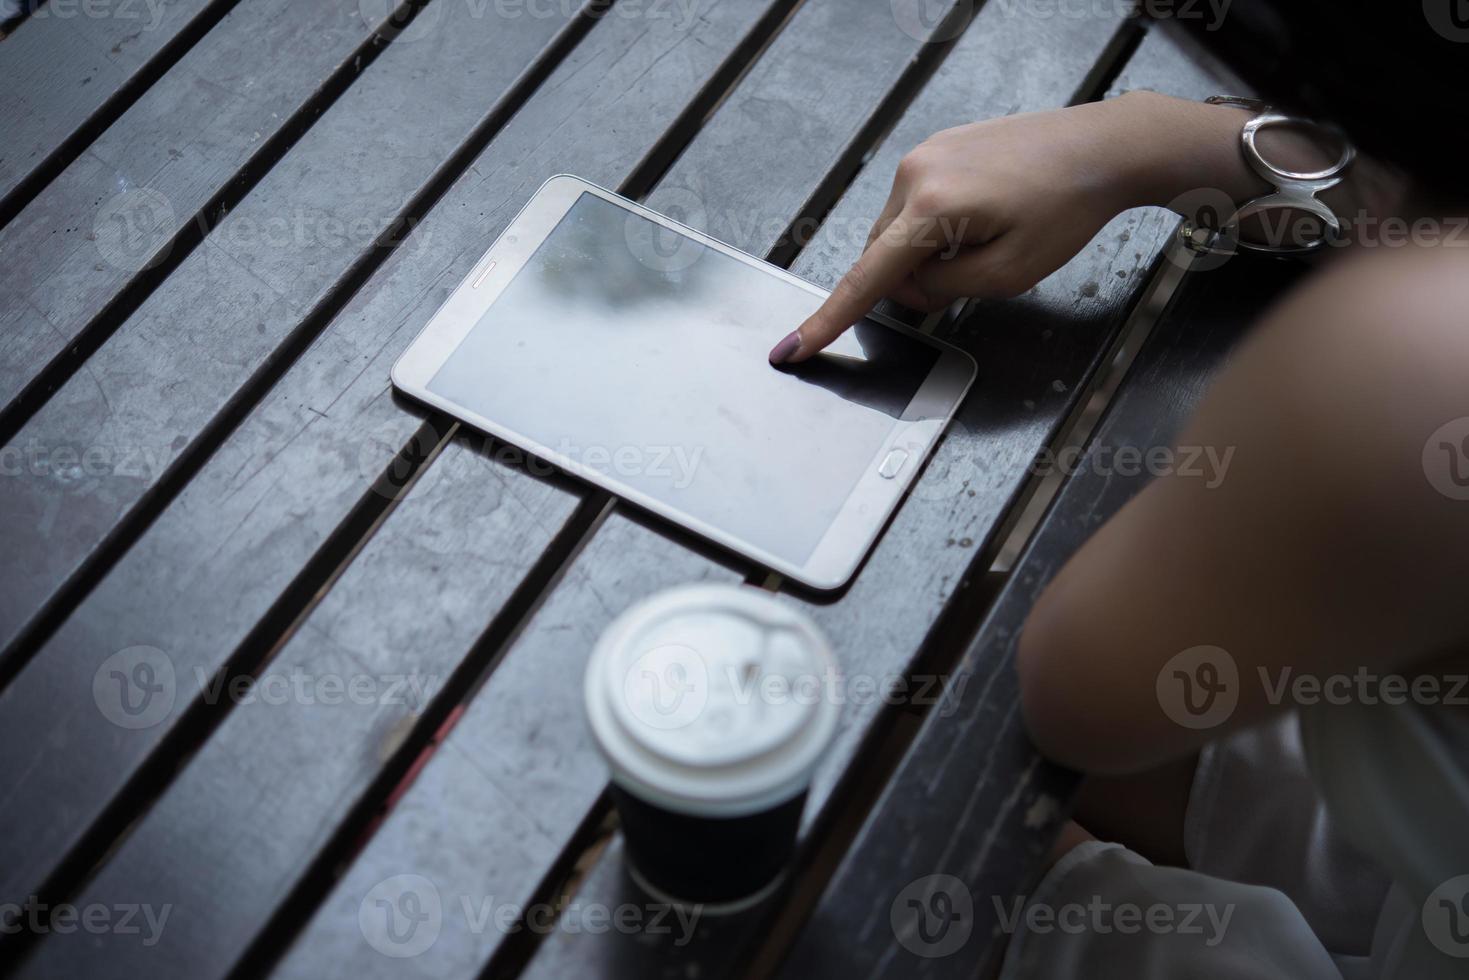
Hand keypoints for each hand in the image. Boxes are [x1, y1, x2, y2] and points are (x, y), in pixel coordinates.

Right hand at [770, 97, 1148, 363]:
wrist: (1101, 148)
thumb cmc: (1067, 207)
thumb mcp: (1009, 273)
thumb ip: (945, 289)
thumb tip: (911, 287)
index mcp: (931, 208)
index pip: (865, 279)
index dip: (827, 320)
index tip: (791, 348)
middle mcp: (914, 174)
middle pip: (881, 255)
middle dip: (912, 281)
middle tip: (968, 279)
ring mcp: (923, 155)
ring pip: (897, 231)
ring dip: (926, 252)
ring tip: (986, 238)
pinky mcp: (937, 146)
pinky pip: (915, 204)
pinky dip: (936, 226)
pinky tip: (983, 216)